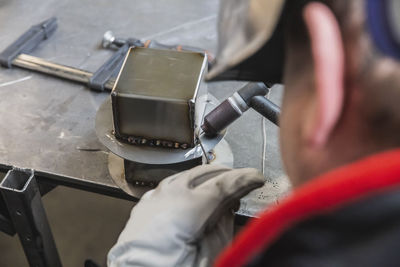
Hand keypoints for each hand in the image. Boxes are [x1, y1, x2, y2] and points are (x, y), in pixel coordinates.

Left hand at [107, 164, 263, 266]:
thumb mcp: (209, 254)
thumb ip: (222, 225)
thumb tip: (229, 206)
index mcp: (186, 209)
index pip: (223, 184)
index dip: (244, 179)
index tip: (256, 178)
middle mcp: (167, 196)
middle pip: (205, 173)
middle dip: (227, 175)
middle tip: (243, 183)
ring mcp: (154, 198)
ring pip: (187, 175)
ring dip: (208, 178)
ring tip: (222, 189)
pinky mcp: (147, 204)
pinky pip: (171, 185)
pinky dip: (188, 186)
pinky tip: (194, 193)